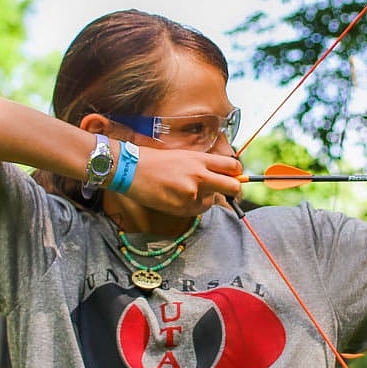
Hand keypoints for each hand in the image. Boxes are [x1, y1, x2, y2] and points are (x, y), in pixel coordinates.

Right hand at [104, 121, 242, 216]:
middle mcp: (200, 175)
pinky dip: (190, 206)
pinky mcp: (182, 207)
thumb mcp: (183, 156)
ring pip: (212, 202)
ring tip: (183, 191)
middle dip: (234, 191)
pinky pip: (196, 211)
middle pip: (234, 187)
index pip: (233, 166)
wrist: (129, 169)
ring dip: (204, 200)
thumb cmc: (154, 161)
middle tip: (226, 192)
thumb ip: (204, 166)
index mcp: (200, 159)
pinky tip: (175, 197)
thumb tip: (222, 176)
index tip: (233, 178)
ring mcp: (192, 192)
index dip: (236, 174)